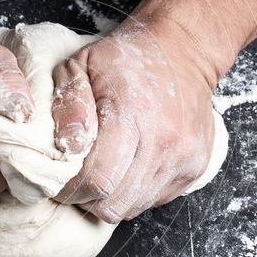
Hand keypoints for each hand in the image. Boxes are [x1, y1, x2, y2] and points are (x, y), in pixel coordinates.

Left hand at [52, 0, 256, 222]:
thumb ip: (68, 105)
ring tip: (103, 174)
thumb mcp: (81, 66)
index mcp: (132, 118)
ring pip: (135, 207)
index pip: (97, 182)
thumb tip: (65, 147)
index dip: (72, 192)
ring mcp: (184, 158)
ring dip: (112, 199)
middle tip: (78, 183)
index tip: (61, 185)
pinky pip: (155, 199)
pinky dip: (136, 193)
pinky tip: (128, 169)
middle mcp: (164, 143)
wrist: (182, 49)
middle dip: (88, 200)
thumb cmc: (126, 57)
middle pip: (115, 203)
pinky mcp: (195, 167)